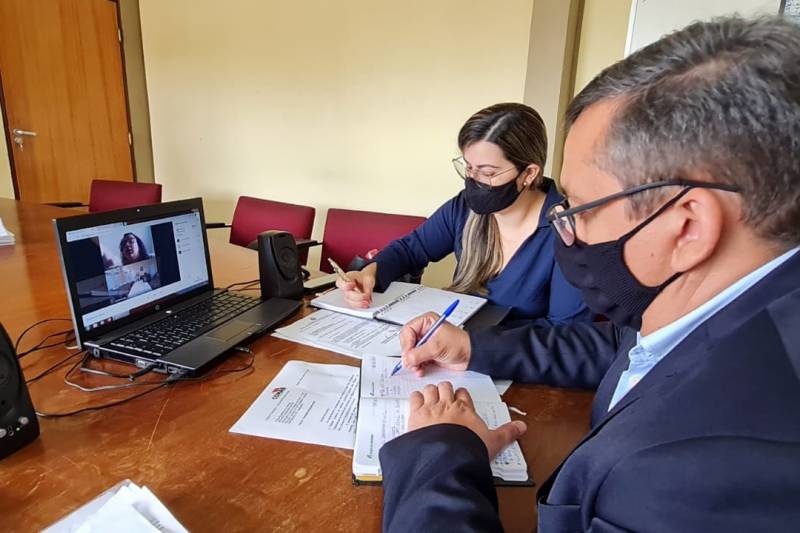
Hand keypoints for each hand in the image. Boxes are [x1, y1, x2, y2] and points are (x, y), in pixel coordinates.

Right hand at [335, 263, 376, 307]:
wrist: (367, 281)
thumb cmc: (364, 277)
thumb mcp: (368, 278)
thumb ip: (367, 286)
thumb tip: (367, 294)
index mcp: (345, 278)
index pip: (340, 282)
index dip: (346, 285)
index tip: (353, 284)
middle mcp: (344, 287)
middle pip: (347, 294)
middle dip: (357, 296)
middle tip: (366, 296)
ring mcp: (347, 295)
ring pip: (349, 301)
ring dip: (358, 303)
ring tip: (367, 301)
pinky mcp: (351, 300)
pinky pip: (353, 304)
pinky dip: (360, 305)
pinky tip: (365, 304)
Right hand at [400, 312, 470, 376]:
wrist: (471, 355)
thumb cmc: (460, 344)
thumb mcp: (437, 346)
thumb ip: (420, 353)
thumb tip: (407, 358)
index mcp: (426, 322)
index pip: (408, 331)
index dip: (406, 343)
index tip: (408, 354)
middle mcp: (424, 332)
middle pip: (407, 342)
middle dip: (408, 354)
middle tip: (411, 362)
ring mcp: (426, 344)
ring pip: (410, 353)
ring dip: (412, 362)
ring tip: (417, 368)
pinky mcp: (428, 354)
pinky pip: (416, 360)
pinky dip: (417, 366)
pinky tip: (420, 370)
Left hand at [408, 382, 526, 459]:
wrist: (447, 458)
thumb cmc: (469, 449)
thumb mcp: (492, 442)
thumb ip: (506, 433)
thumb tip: (522, 427)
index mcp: (465, 409)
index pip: (463, 393)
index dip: (460, 396)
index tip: (459, 400)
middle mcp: (448, 405)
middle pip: (445, 387)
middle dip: (444, 391)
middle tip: (444, 400)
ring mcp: (431, 409)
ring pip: (430, 389)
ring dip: (430, 393)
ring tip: (430, 401)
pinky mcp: (415, 415)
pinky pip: (414, 398)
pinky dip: (416, 399)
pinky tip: (417, 405)